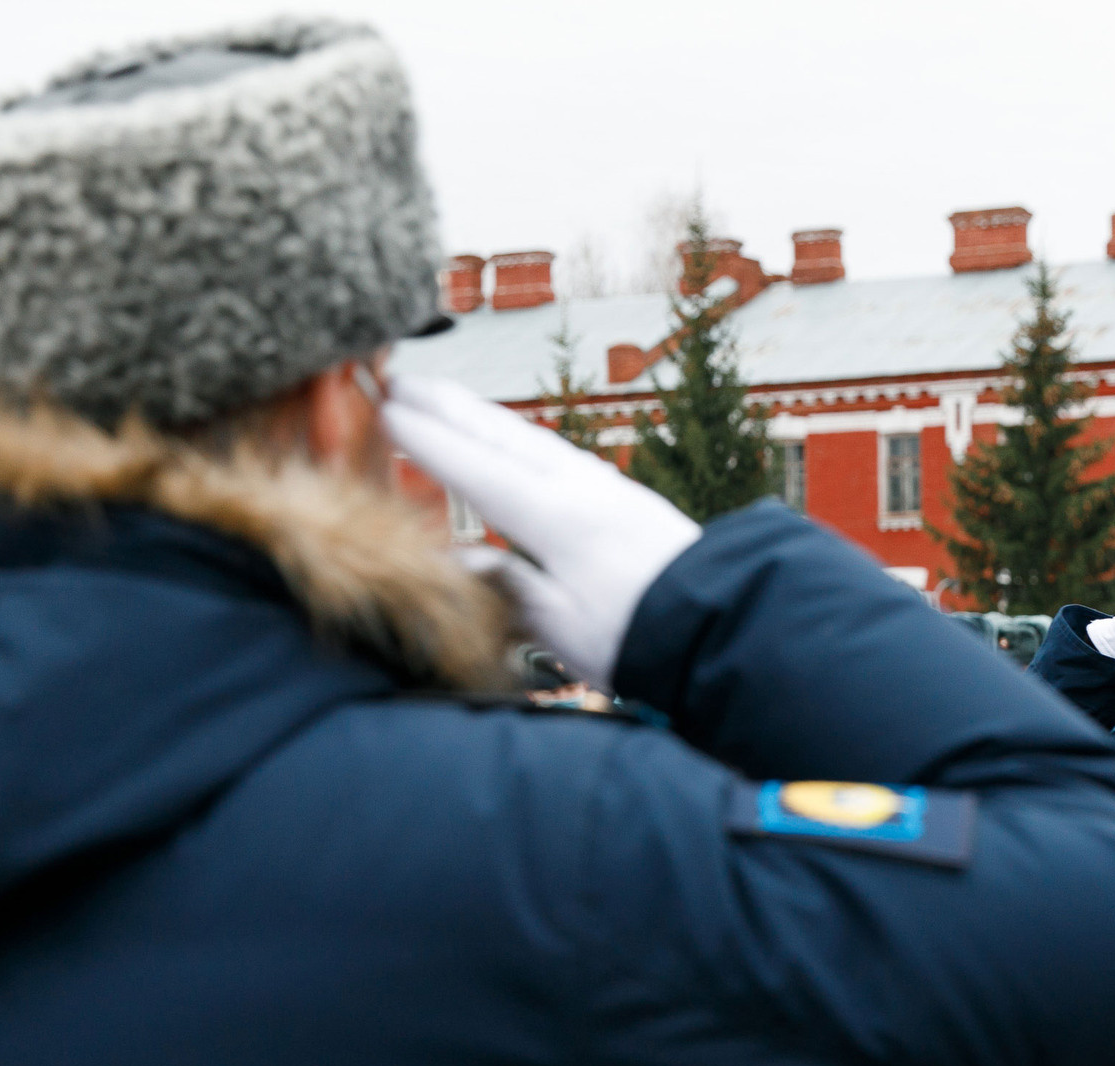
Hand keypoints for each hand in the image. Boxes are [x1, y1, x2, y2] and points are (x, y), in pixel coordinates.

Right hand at [381, 375, 701, 687]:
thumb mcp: (565, 627)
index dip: (429, 444)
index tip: (387, 413)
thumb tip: (461, 560)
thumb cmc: (643, 636)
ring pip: (531, 440)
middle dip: (448, 408)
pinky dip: (519, 439)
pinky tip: (512, 443)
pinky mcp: (625, 499)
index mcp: (559, 520)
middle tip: (399, 380)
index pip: (479, 472)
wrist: (727, 623)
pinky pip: (556, 454)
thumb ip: (509, 588)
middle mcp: (582, 490)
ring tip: (442, 399)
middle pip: (503, 438)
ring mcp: (607, 489)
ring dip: (482, 417)